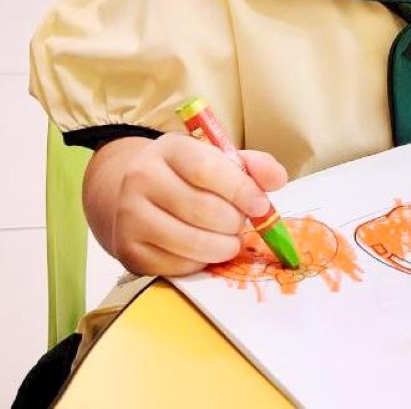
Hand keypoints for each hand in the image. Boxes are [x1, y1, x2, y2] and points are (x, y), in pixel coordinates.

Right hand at [109, 134, 287, 276]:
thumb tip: (278, 180)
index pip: (207, 169)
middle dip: (233, 222)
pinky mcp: (127, 250)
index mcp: (169, 149)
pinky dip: (199, 263)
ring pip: (188, 241)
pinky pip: (175, 265)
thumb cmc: (187, 174)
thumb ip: (252, 165)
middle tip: (242, 224)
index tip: (261, 205)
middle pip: (200, 208)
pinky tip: (205, 251)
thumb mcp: (217, 158)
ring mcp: (129, 216)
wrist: (135, 193)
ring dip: (221, 247)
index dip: (240, 190)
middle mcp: (141, 179)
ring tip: (230, 241)